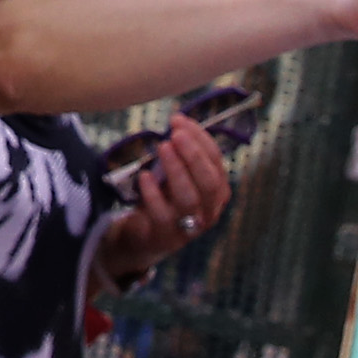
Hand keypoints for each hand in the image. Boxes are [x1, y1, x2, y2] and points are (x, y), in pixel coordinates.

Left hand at [96, 115, 230, 288]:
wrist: (141, 237)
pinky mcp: (164, 237)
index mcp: (216, 192)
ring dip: (176, 170)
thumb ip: (181, 155)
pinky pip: (162, 215)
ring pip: (189, 198)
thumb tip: (178, 123)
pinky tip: (144, 176)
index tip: (179, 120)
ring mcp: (187, 228)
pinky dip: (153, 193)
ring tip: (162, 148)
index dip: (200, 139)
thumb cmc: (162, 198)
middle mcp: (208, 211)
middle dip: (193, 155)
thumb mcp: (175, 176)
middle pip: (208, 183)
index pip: (216, 162)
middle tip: (175, 134)